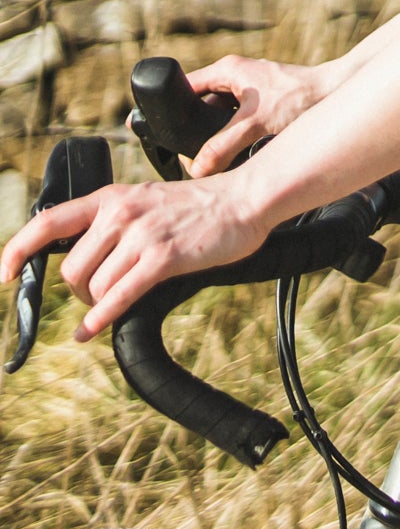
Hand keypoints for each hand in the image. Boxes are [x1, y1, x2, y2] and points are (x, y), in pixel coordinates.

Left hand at [0, 173, 271, 339]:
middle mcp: (120, 213)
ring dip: (99, 304)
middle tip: (97, 296)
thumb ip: (113, 223)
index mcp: (111, 198)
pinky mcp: (164, 257)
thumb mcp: (146, 201)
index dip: (17, 251)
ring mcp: (142, 235)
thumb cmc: (200, 206)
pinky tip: (92, 330)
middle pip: (71, 269)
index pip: (47, 223)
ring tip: (115, 303)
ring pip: (94, 286)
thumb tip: (82, 261)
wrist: (245, 200)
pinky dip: (101, 318)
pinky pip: (119, 295)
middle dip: (79, 292)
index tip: (2, 276)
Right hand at [182, 56, 332, 173]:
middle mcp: (236, 74)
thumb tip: (196, 169)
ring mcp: (250, 86)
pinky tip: (239, 149)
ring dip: (218, 133)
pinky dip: (236, 132)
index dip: (172, 111)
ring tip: (217, 154)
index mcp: (226, 70)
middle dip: (197, 129)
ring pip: (220, 114)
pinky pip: (239, 117)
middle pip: (201, 105)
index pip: (184, 88)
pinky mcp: (264, 99)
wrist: (337, 92)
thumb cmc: (300, 100)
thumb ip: (222, 147)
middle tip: (194, 153)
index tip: (166, 135)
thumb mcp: (254, 126)